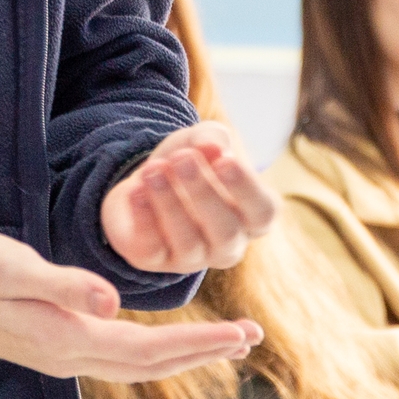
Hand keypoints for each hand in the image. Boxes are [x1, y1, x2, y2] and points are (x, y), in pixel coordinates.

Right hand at [0, 227, 259, 380]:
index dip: (196, 344)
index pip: (147, 349)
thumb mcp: (14, 266)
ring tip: (221, 342)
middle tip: (248, 337)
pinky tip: (165, 342)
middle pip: (149, 365)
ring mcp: (61, 356)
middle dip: (202, 352)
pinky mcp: (55, 345)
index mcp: (65, 338)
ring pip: (135, 364)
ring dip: (182, 354)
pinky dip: (153, 350)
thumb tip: (111, 301)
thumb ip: (63, 284)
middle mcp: (69, 357)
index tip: (238, 334)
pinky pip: (118, 356)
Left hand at [100, 121, 278, 273]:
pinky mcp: (155, 260)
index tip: (225, 161)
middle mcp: (227, 244)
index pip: (263, 212)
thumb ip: (211, 139)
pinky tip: (136, 190)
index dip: (246, 189)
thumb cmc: (187, 163)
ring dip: (169, 203)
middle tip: (182, 159)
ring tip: (153, 169)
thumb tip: (214, 147)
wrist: (144, 182)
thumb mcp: (200, 141)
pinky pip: (152, 247)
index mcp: (251, 217)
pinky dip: (143, 217)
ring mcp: (192, 258)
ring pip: (188, 242)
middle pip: (226, 232)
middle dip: (203, 194)